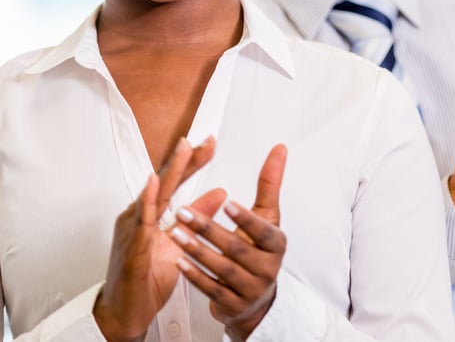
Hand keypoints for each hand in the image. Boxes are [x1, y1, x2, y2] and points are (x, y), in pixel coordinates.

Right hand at [94, 136, 217, 341]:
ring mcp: (133, 230)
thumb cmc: (146, 279)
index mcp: (149, 215)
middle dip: (184, 159)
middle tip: (202, 139)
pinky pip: (140, 221)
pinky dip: (147, 200)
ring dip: (170, 170)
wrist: (124, 312)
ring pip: (154, 194)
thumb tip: (219, 195)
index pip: (174, 183)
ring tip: (183, 149)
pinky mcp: (132, 247)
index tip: (209, 145)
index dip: (191, 163)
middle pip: (164, 182)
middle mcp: (138, 217)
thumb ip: (197, 217)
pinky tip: (154, 183)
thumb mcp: (180, 243)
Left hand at [173, 144, 287, 339]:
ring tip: (175, 233)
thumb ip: (269, 184)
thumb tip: (279, 148)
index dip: (245, 219)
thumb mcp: (267, 217)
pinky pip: (212, 290)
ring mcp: (250, 290)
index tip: (227, 203)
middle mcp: (268, 269)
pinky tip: (179, 261)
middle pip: (236, 249)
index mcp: (276, 244)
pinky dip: (194, 276)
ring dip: (197, 251)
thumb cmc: (259, 248)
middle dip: (208, 229)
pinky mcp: (232, 305)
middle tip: (182, 212)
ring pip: (222, 270)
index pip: (262, 231)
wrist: (256, 297)